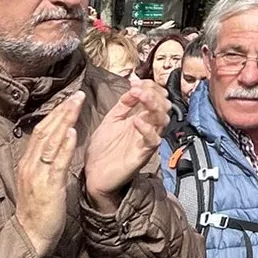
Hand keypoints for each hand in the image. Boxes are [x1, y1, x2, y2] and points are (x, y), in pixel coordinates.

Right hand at [15, 91, 82, 257]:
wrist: (30, 235)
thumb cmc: (37, 210)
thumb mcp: (36, 181)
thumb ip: (43, 163)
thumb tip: (56, 145)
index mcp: (27, 163)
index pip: (41, 131)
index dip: (55, 114)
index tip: (69, 100)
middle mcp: (30, 165)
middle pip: (45, 131)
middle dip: (62, 111)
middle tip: (77, 95)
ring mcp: (38, 175)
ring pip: (51, 142)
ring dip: (65, 121)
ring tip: (77, 104)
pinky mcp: (48, 186)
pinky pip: (57, 162)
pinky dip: (65, 146)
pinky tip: (74, 132)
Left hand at [83, 78, 170, 209]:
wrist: (94, 175)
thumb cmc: (103, 150)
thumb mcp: (111, 120)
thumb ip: (123, 104)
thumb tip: (133, 86)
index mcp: (140, 118)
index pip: (155, 97)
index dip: (148, 86)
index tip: (135, 82)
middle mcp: (147, 128)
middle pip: (163, 106)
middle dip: (153, 93)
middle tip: (138, 89)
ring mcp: (146, 140)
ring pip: (162, 119)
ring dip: (153, 105)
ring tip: (140, 97)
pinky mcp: (143, 154)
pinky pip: (153, 140)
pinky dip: (147, 128)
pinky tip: (136, 120)